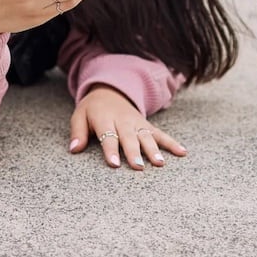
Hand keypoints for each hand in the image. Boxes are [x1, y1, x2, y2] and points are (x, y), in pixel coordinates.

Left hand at [68, 85, 186, 169]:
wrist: (110, 90)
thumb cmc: (93, 108)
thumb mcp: (79, 115)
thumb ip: (77, 132)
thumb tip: (74, 149)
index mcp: (105, 118)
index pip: (108, 135)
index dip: (111, 149)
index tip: (114, 164)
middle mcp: (123, 120)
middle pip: (129, 137)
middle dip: (134, 152)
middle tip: (138, 166)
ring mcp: (137, 123)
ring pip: (146, 136)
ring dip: (154, 149)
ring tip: (160, 163)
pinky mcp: (146, 125)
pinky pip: (160, 134)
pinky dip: (172, 142)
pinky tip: (182, 152)